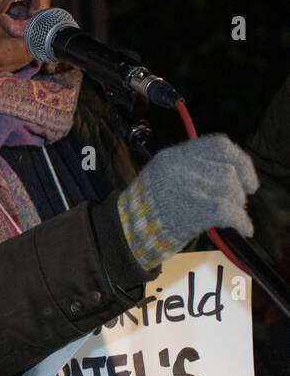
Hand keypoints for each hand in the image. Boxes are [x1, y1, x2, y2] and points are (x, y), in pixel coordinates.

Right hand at [117, 134, 258, 270]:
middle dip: (239, 189)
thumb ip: (191, 167)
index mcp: (173, 155)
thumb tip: (227, 172)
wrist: (129, 230)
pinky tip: (243, 228)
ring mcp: (188, 187)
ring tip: (235, 217)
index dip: (240, 160)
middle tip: (238, 201)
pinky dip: (241, 221)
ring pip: (231, 190)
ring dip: (238, 206)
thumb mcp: (162, 174)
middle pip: (228, 171)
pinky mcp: (195, 210)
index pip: (219, 145)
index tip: (246, 177)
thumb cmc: (147, 206)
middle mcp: (181, 167)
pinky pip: (229, 212)